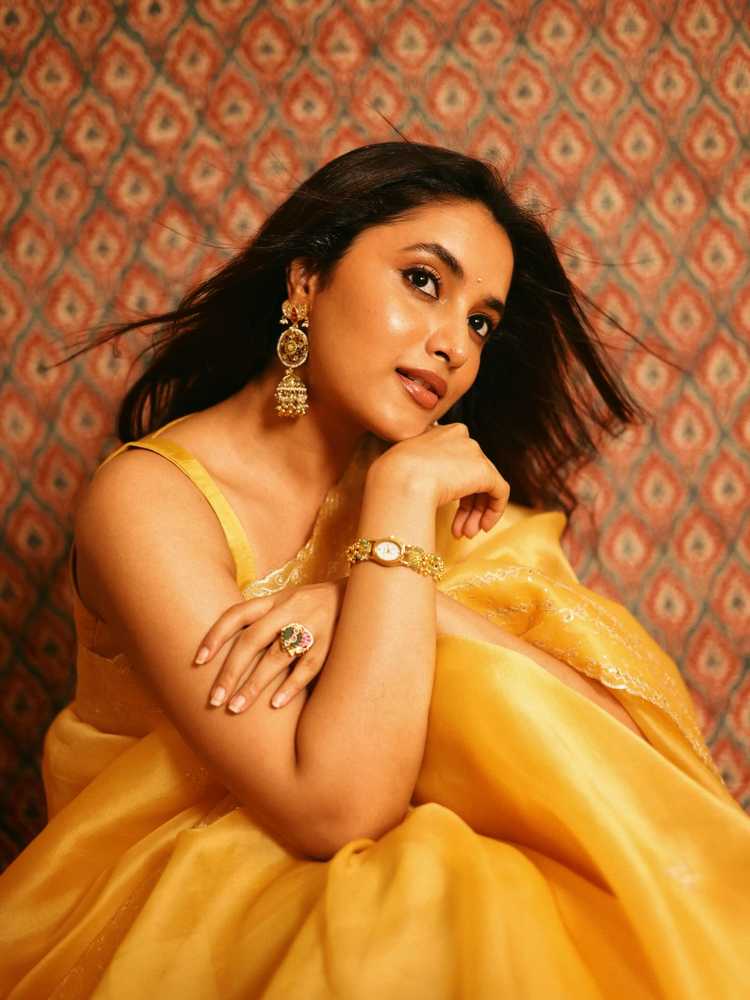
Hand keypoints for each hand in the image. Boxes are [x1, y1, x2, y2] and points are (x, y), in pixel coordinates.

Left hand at [193, 579, 346, 713]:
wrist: (364, 595)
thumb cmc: (318, 607)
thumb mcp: (289, 603)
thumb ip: (264, 620)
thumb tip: (228, 650)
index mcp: (275, 600)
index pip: (237, 614)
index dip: (215, 636)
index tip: (197, 662)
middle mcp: (290, 609)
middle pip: (252, 640)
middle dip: (230, 671)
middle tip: (213, 700)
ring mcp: (312, 625)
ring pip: (277, 656)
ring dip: (254, 684)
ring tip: (235, 709)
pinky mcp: (332, 642)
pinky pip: (309, 666)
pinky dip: (291, 686)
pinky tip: (275, 705)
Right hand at [372, 422, 508, 538]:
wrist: (398, 478)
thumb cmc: (391, 477)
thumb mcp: (402, 467)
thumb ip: (419, 471)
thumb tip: (423, 488)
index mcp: (440, 433)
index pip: (454, 462)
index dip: (454, 490)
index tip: (446, 511)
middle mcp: (460, 438)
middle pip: (470, 475)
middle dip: (466, 506)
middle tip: (460, 530)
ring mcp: (474, 453)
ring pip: (484, 486)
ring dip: (475, 513)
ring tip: (465, 534)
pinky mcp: (485, 471)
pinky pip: (499, 492)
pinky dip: (493, 511)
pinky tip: (481, 528)